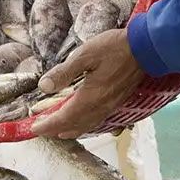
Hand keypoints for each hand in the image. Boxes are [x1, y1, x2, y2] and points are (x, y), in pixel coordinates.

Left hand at [30, 29, 145, 139]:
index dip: (48, 125)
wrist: (146, 49)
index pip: (64, 118)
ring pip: (87, 125)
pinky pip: (97, 120)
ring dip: (70, 129)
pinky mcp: (117, 101)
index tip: (33, 128)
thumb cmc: (114, 48)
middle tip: (42, 129)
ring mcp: (110, 106)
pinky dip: (84, 124)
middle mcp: (100, 107)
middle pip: (75, 126)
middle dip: (56, 130)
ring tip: (58, 130)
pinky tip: (82, 120)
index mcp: (90, 97)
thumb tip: (44, 87)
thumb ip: (64, 72)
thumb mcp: (85, 54)